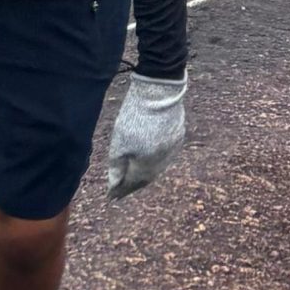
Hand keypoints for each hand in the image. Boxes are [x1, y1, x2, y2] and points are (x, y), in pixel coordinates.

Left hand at [105, 74, 186, 196]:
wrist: (159, 92)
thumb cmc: (135, 117)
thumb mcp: (119, 142)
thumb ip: (117, 166)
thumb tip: (114, 185)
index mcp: (147, 164)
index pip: (132, 184)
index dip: (120, 191)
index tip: (110, 197)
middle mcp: (162, 161)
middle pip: (146, 178)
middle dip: (133, 185)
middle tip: (121, 190)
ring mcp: (172, 149)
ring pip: (157, 168)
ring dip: (145, 174)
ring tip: (134, 177)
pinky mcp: (178, 137)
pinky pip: (166, 156)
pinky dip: (155, 161)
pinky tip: (149, 159)